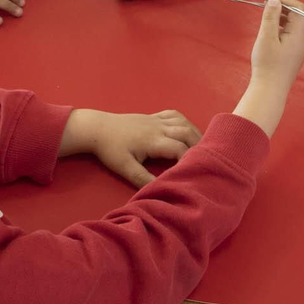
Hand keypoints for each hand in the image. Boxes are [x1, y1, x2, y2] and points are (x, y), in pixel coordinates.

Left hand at [63, 108, 202, 187]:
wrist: (97, 128)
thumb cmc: (111, 149)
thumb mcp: (125, 168)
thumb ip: (143, 179)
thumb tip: (161, 189)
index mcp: (153, 141)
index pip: (180, 148)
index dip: (190, 159)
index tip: (196, 170)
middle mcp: (159, 127)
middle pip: (187, 132)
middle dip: (199, 145)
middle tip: (205, 159)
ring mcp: (156, 120)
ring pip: (183, 122)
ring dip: (195, 133)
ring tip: (201, 147)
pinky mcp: (153, 116)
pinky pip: (174, 115)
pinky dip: (185, 122)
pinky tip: (187, 130)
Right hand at [236, 0, 303, 135]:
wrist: (270, 90)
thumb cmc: (267, 64)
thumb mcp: (266, 37)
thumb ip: (270, 17)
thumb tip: (274, 0)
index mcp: (300, 33)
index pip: (298, 7)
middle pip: (299, 14)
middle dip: (284, 6)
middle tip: (268, 3)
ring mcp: (300, 47)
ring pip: (295, 24)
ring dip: (283, 15)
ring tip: (267, 15)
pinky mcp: (294, 53)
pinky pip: (292, 33)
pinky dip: (282, 25)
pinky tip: (270, 29)